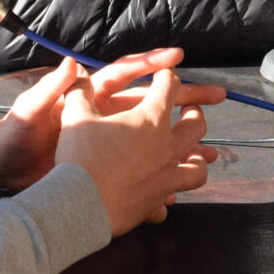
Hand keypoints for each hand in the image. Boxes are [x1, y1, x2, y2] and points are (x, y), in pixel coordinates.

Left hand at [0, 49, 222, 192]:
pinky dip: (164, 177)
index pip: (126, 74)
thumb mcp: (30, 111)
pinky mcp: (107, 166)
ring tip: (213, 149)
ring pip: (156, 139)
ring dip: (185, 143)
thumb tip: (71, 62)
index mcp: (90, 96)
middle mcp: (106, 116)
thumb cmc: (14, 136)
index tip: (177, 57)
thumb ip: (51, 88)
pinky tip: (184, 184)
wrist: (3, 170)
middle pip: (153, 103)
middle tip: (217, 96)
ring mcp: (110, 142)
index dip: (151, 64)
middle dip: (187, 99)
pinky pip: (143, 171)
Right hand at [54, 64, 221, 232]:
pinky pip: (170, 201)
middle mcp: (166, 147)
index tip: (165, 74)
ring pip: (198, 167)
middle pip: (196, 125)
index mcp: (150, 119)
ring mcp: (166, 176)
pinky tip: (163, 197)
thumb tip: (75, 70)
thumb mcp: (76, 115)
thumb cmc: (80, 155)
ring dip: (198, 159)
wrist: (80, 203)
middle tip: (189, 110)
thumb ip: (79, 91)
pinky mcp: (156, 202)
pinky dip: (167, 198)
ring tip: (192, 155)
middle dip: (195, 112)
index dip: (168, 75)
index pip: (169, 87)